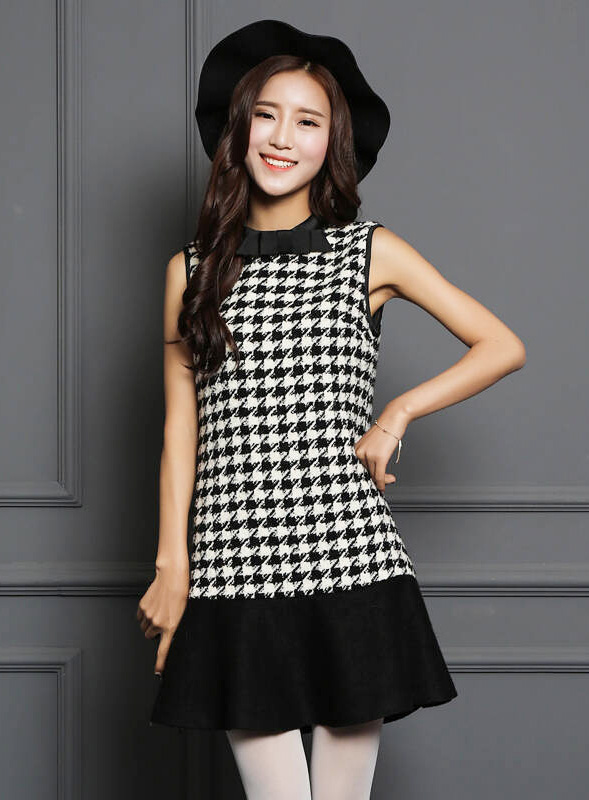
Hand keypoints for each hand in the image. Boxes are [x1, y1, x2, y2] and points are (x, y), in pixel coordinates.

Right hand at [136, 559, 188, 675]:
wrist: (173, 576)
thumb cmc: (182, 592)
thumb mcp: (183, 612)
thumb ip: (174, 625)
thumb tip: (168, 633)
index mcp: (171, 626)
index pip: (163, 650)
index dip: (160, 663)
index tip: (158, 672)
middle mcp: (158, 623)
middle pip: (151, 636)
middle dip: (155, 631)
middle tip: (163, 620)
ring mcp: (149, 615)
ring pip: (144, 627)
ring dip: (149, 622)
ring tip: (159, 610)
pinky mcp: (142, 607)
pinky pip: (140, 617)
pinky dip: (144, 614)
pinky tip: (153, 606)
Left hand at [354, 410, 408, 493]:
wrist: (393, 418)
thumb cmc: (385, 429)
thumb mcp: (372, 443)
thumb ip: (369, 454)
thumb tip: (373, 471)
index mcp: (356, 448)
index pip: (360, 467)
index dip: (367, 476)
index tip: (374, 481)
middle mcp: (359, 452)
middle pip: (367, 472)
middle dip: (377, 478)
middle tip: (387, 480)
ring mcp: (368, 455)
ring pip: (374, 475)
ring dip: (383, 481)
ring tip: (392, 479)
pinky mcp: (379, 458)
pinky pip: (379, 475)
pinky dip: (382, 483)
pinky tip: (385, 486)